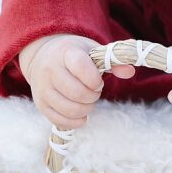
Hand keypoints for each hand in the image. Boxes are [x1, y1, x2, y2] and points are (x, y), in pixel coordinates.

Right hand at [19, 33, 135, 129]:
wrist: (43, 56)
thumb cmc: (75, 54)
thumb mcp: (93, 51)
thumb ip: (113, 61)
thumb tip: (130, 72)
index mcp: (66, 53)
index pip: (82, 68)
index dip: (95, 79)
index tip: (98, 81)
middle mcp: (50, 70)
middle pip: (77, 93)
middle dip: (93, 96)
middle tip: (95, 91)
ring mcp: (43, 88)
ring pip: (70, 109)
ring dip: (86, 109)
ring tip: (88, 101)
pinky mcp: (40, 104)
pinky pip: (59, 120)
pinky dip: (76, 121)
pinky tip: (82, 114)